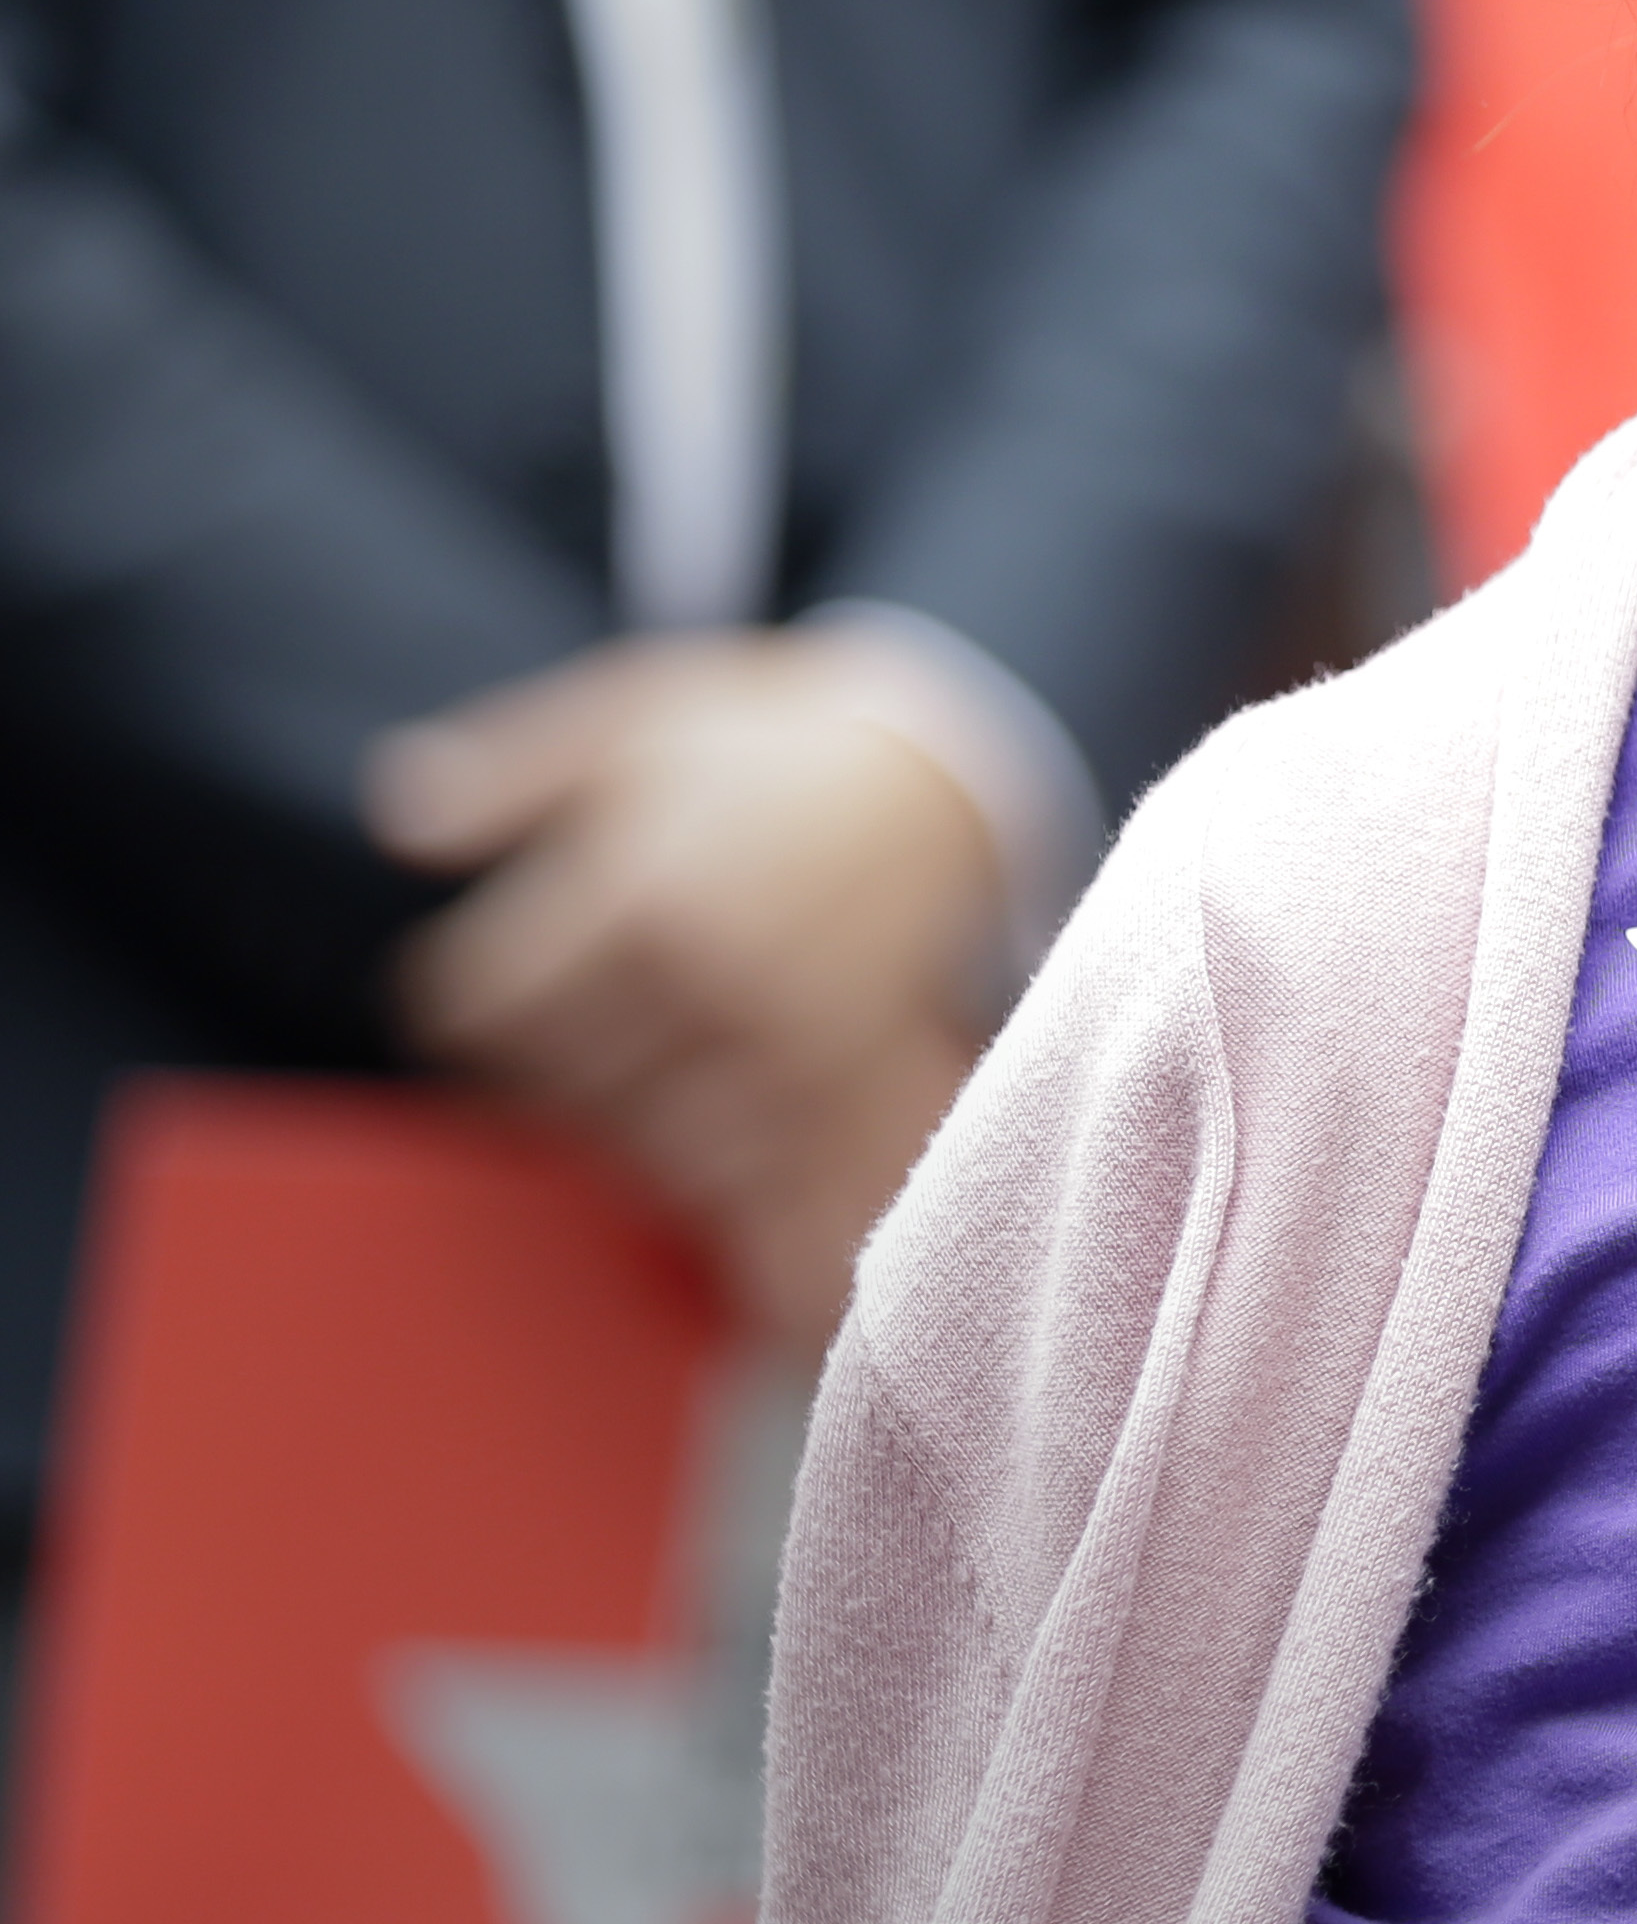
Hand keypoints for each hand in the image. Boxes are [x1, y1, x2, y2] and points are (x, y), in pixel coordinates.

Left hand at [368, 632, 1007, 1347]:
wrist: (948, 765)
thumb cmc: (775, 736)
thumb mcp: (638, 711)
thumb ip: (513, 768)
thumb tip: (401, 820)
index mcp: (646, 895)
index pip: (488, 1010)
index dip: (465, 1002)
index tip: (484, 986)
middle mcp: (719, 984)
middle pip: (568, 1097)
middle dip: (560, 1072)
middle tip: (582, 1027)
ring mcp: (798, 1050)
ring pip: (663, 1157)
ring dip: (644, 1137)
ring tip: (654, 1079)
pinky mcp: (863, 1090)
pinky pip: (780, 1190)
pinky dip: (744, 1212)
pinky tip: (727, 1190)